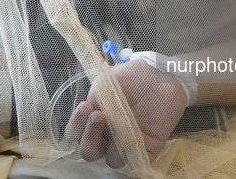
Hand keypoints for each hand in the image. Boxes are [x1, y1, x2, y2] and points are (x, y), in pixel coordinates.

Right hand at [65, 58, 186, 167]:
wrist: (160, 74)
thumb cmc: (133, 77)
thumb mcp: (107, 84)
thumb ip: (95, 100)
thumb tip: (92, 115)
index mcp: (94, 121)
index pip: (75, 134)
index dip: (76, 126)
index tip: (85, 107)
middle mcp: (108, 136)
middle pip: (90, 152)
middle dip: (89, 137)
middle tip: (98, 115)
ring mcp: (127, 144)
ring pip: (112, 160)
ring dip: (112, 145)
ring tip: (121, 123)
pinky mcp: (147, 148)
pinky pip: (136, 160)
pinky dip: (133, 152)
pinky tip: (135, 135)